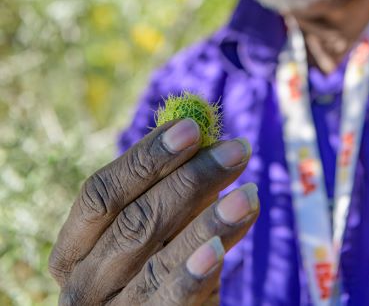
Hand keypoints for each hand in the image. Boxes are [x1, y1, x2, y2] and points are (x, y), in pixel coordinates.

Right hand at [50, 118, 258, 304]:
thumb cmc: (155, 270)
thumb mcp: (156, 233)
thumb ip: (175, 193)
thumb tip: (211, 141)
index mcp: (73, 249)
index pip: (100, 193)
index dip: (146, 157)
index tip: (193, 127)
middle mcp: (82, 285)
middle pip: (134, 221)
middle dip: (190, 180)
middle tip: (236, 150)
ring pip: (158, 262)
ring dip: (208, 223)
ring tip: (248, 194)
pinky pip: (172, 303)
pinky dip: (195, 273)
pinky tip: (221, 248)